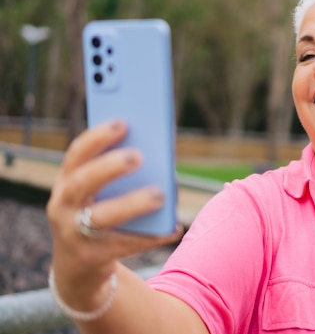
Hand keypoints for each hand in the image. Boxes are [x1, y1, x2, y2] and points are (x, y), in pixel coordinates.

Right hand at [46, 120, 181, 308]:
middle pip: (83, 182)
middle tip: (139, 156)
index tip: (123, 122)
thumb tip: (158, 159)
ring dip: (131, 203)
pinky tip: (174, 228)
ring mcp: (74, 234)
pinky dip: (151, 236)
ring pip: (101, 216)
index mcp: (67, 181)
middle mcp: (63, 205)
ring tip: (160, 194)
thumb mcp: (98, 193)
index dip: (98, 137)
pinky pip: (124, 244)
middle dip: (110, 167)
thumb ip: (117, 173)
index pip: (77, 154)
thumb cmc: (97, 213)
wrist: (77, 268)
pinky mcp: (92, 258)